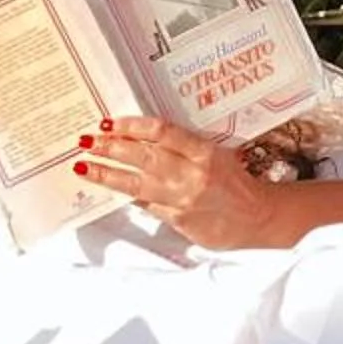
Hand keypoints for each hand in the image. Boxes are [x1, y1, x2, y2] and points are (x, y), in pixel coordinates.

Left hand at [74, 116, 276, 249]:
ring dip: (107, 174)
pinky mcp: (179, 220)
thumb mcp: (217, 154)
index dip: (132, 126)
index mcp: (204, 152)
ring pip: (136, 184)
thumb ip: (184, 148)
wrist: (259, 218)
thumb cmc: (238, 182)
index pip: (162, 133)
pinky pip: (146, 205)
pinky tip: (111, 188)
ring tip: (84, 166)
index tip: (110, 122)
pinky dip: (128, 195)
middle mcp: (192, 174)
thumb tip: (145, 140)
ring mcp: (183, 199)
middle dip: (110, 148)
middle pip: (143, 157)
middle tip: (86, 140)